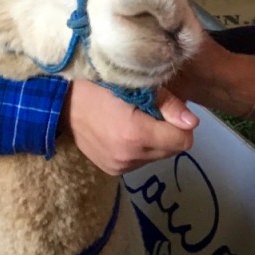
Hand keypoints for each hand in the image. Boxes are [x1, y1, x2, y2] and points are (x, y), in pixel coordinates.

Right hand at [61, 79, 197, 175]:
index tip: (169, 109)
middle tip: (152, 111)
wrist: (61, 103)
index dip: (181, 123)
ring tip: (136, 119)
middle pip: (172, 150)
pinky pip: (141, 161)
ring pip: (157, 156)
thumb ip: (168, 104)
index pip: (182, 140)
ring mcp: (119, 167)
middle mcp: (129, 156)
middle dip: (169, 131)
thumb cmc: (100, 84)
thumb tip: (193, 123)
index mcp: (136, 134)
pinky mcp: (111, 170)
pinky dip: (140, 147)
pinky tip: (125, 130)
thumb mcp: (135, 84)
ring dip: (155, 140)